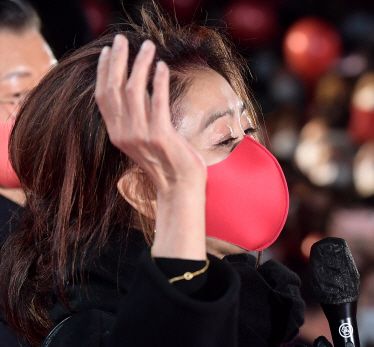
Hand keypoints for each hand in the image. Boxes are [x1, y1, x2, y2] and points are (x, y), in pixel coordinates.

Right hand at [95, 35, 206, 259]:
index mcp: (117, 134)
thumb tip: (143, 87)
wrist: (180, 187)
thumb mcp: (145, 138)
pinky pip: (158, 103)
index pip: (103, 97)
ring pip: (134, 91)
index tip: (109, 52)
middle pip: (114, 89)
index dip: (105, 72)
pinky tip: (162, 67)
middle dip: (118, 61)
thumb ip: (139, 117)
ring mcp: (141, 136)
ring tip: (148, 47)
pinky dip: (160, 82)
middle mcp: (123, 134)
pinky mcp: (160, 136)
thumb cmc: (167, 162)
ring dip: (140, 65)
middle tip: (123, 41)